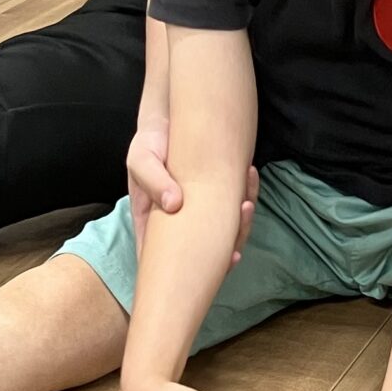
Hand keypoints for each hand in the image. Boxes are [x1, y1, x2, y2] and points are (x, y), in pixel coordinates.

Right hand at [128, 119, 257, 261]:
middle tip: (240, 230)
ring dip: (241, 223)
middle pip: (205, 251)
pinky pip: (234, 206)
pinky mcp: (216, 194)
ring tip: (246, 203)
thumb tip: (174, 204)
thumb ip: (153, 181)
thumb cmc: (148, 143)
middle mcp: (179, 224)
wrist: (169, 118)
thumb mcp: (141, 159)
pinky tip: (250, 178)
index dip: (189, 272)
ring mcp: (200, 211)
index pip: (166, 260)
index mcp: (153, 225)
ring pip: (225, 231)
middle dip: (228, 247)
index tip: (215, 266)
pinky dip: (246, 196)